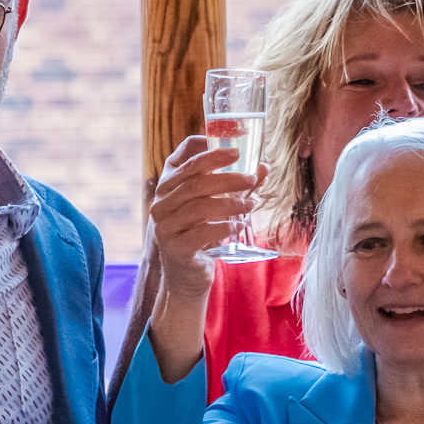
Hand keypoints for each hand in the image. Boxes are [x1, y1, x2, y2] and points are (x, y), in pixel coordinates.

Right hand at [150, 135, 261, 297]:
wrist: (185, 275)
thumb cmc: (200, 233)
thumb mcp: (214, 206)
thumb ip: (235, 186)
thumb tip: (263, 166)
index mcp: (166, 187)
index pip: (182, 159)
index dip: (207, 150)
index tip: (236, 148)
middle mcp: (160, 204)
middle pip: (194, 181)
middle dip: (227, 176)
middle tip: (252, 178)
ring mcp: (165, 226)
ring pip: (199, 206)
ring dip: (231, 203)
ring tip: (251, 204)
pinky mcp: (175, 248)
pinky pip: (202, 232)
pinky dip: (225, 227)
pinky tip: (239, 226)